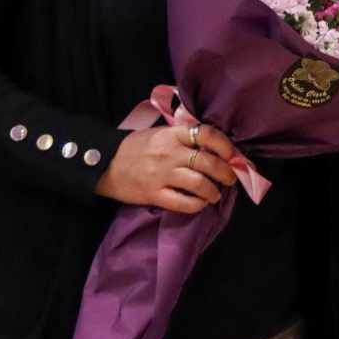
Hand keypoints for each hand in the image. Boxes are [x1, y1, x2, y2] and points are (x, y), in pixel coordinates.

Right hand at [94, 122, 239, 213]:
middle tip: (230, 179)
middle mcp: (170, 153)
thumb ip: (184, 137)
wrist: (105, 163)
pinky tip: (200, 204)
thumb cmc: (136, 147)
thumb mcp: (160, 133)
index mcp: (173, 134)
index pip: (207, 134)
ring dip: (213, 191)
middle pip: (209, 162)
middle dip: (226, 173)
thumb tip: (213, 148)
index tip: (233, 155)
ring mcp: (162, 174)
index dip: (226, 146)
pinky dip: (197, 205)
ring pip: (200, 184)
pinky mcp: (154, 194)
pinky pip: (183, 203)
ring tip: (215, 194)